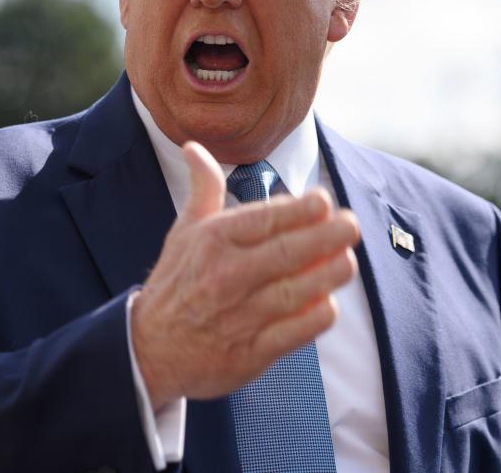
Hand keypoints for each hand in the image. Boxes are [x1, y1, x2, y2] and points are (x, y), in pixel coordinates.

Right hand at [131, 141, 358, 409]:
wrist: (150, 349)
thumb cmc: (176, 283)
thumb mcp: (184, 231)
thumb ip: (203, 189)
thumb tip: (194, 147)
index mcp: (213, 241)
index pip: (266, 219)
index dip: (301, 208)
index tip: (324, 201)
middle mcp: (227, 275)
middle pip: (290, 252)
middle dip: (328, 236)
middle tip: (351, 225)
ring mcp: (240, 315)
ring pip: (299, 291)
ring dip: (330, 274)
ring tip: (347, 261)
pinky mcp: (251, 352)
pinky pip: (297, 331)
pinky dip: (318, 315)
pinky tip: (328, 303)